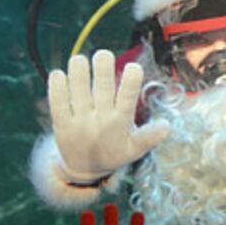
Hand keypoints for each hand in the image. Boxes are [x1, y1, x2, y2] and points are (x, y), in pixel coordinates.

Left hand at [49, 50, 169, 180]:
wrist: (83, 170)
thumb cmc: (113, 153)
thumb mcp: (134, 149)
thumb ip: (150, 136)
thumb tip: (168, 126)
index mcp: (120, 123)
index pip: (128, 99)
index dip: (131, 82)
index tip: (134, 66)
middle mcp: (100, 120)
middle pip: (102, 90)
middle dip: (103, 70)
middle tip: (103, 54)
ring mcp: (79, 122)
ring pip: (78, 93)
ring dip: (78, 74)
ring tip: (79, 59)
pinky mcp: (61, 124)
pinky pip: (58, 103)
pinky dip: (56, 88)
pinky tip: (58, 73)